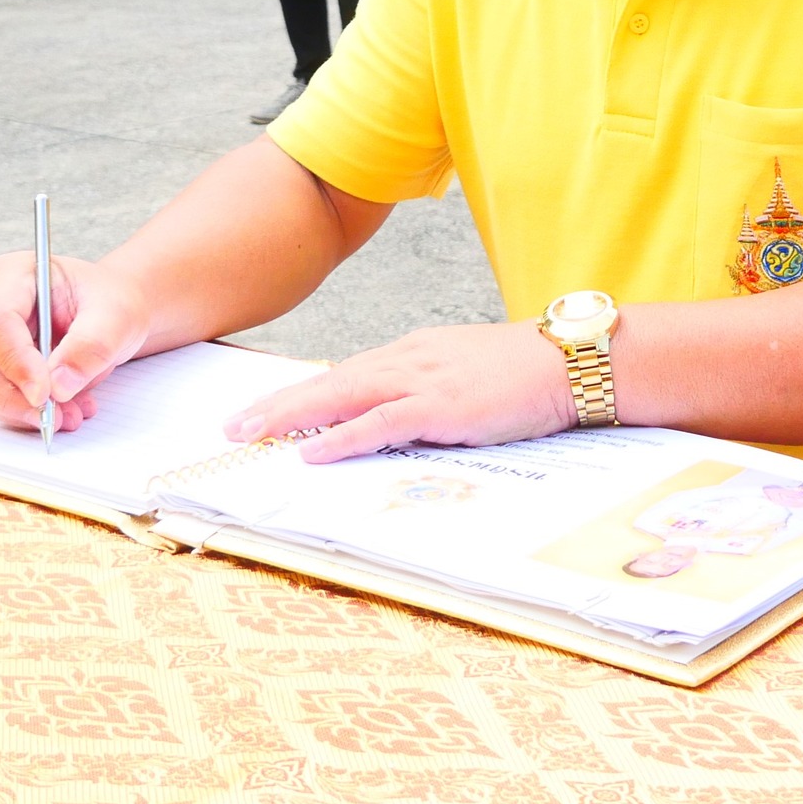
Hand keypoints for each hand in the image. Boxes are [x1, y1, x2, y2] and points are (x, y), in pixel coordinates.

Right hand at [0, 251, 152, 430]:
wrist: (112, 315)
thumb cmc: (109, 303)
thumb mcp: (115, 316)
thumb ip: (90, 346)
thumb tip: (58, 387)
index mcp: (12, 276)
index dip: (15, 361)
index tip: (44, 393)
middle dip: (10, 396)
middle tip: (51, 417)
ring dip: (21, 411)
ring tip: (69, 415)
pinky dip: (27, 414)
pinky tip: (65, 411)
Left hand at [223, 321, 577, 462]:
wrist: (570, 361)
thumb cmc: (526, 373)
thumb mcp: (466, 376)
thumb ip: (428, 394)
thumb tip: (397, 423)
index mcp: (413, 354)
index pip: (345, 374)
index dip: (302, 394)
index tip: (265, 410)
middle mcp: (409, 360)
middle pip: (329, 382)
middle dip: (278, 403)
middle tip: (232, 424)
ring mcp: (423, 381)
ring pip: (341, 396)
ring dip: (292, 416)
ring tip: (250, 434)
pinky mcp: (442, 407)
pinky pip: (381, 423)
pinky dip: (342, 436)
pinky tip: (311, 449)